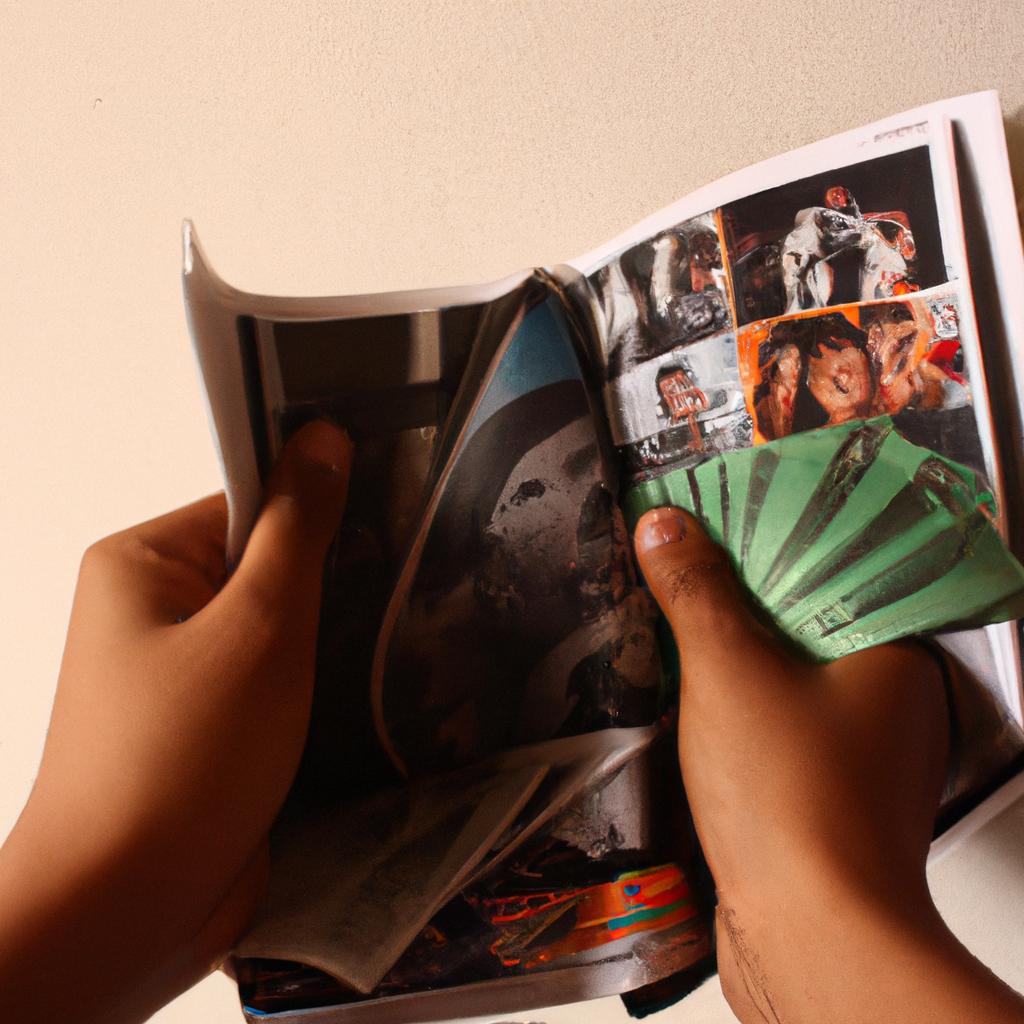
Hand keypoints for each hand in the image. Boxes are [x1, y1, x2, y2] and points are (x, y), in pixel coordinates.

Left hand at [0, 421, 351, 1023]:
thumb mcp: (257, 628)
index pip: (250, 499)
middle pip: (268, 563)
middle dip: (333, 582)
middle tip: (406, 592)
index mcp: (143, 562)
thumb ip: (298, 530)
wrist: (127, 911)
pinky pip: (275, 679)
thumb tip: (325, 435)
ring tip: (401, 641)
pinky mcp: (210, 724)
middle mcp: (154, 608)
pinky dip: (318, 683)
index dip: (322, 506)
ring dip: (331, 638)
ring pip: (279, 628)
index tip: (395, 523)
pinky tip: (371, 690)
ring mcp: (182, 672)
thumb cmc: (183, 757)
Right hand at [634, 506, 1023, 1023]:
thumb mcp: (728, 669)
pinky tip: (688, 700)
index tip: (712, 521)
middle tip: (679, 565)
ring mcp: (858, 757)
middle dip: (736, 599)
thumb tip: (664, 526)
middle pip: (803, 623)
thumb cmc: (792, 801)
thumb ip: (695, 591)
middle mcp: (887, 705)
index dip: (767, 540)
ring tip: (672, 622)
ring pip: (784, 680)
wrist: (809, 938)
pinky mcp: (822, 798)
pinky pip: (774, 729)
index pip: (831, 569)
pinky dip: (734, 710)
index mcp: (894, 658)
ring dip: (730, 658)